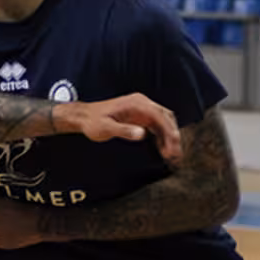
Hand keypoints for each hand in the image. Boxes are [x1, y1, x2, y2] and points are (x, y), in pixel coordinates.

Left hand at [57, 93, 180, 163]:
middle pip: (166, 117)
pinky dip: (161, 137)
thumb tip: (141, 134)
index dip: (168, 131)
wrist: (84, 117)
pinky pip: (156, 126)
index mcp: (136, 103)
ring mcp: (142, 110)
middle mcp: (142, 104)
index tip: (172, 145)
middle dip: (173, 135)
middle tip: (175, 154)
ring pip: (163, 122)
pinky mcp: (140, 117)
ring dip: (169, 137)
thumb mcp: (105, 128)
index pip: (159, 115)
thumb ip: (123, 130)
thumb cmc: (93, 122)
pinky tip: (163, 150)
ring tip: (172, 156)